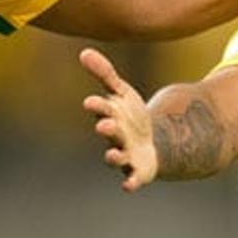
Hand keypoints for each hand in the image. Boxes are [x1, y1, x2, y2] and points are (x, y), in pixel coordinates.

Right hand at [80, 47, 156, 191]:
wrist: (154, 142)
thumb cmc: (132, 116)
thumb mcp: (121, 92)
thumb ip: (104, 74)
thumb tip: (83, 52)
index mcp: (109, 115)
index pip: (101, 109)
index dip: (98, 107)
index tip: (92, 103)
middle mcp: (114, 136)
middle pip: (109, 132)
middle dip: (107, 129)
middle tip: (104, 125)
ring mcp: (124, 154)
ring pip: (116, 157)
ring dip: (113, 157)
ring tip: (113, 155)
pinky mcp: (136, 171)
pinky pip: (131, 179)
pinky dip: (129, 182)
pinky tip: (129, 185)